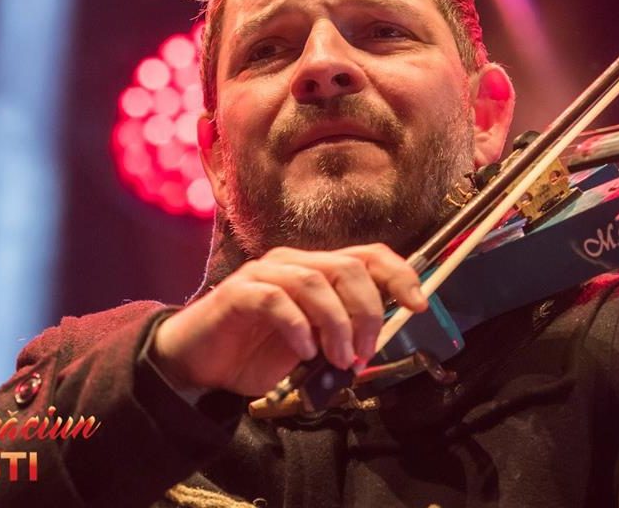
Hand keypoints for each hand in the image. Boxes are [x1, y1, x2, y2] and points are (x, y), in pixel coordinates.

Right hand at [150, 243, 427, 395]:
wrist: (200, 363)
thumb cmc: (257, 352)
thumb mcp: (312, 345)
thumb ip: (341, 335)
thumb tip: (377, 341)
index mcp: (316, 269)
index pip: (368, 255)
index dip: (399, 274)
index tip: (418, 305)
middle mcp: (293, 262)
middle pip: (348, 267)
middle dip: (367, 312)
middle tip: (363, 353)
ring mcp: (265, 274)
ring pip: (316, 282)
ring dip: (336, 326)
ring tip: (338, 360)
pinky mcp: (240, 292)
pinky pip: (277, 299)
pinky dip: (298, 327)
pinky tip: (304, 353)